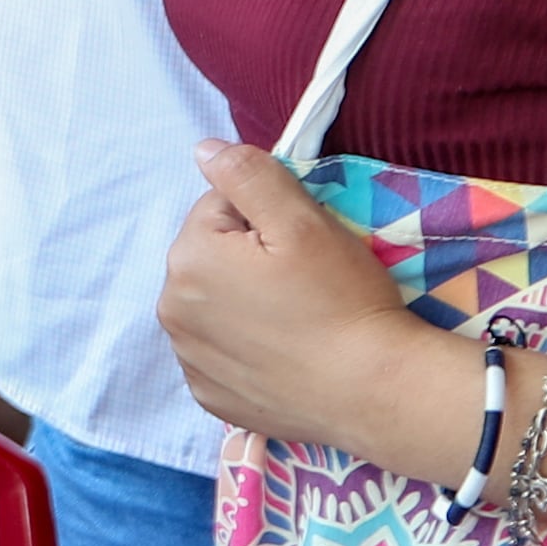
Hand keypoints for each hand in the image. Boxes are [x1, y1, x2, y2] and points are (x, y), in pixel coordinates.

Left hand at [154, 139, 451, 459]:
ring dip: (244, 301)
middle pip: (211, 256)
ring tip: (297, 318)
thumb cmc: (342, 299)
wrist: (374, 391)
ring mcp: (189, 359)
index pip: (219, 208)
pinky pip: (221, 351)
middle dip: (248, 258)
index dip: (266, 217)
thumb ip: (247, 174)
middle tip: (304, 281)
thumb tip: (203, 150)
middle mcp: (172, 311)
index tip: (301, 245)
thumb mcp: (301, 220)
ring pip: (214, 304)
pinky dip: (245, 346)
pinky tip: (284, 352)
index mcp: (188, 259)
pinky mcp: (209, 395)